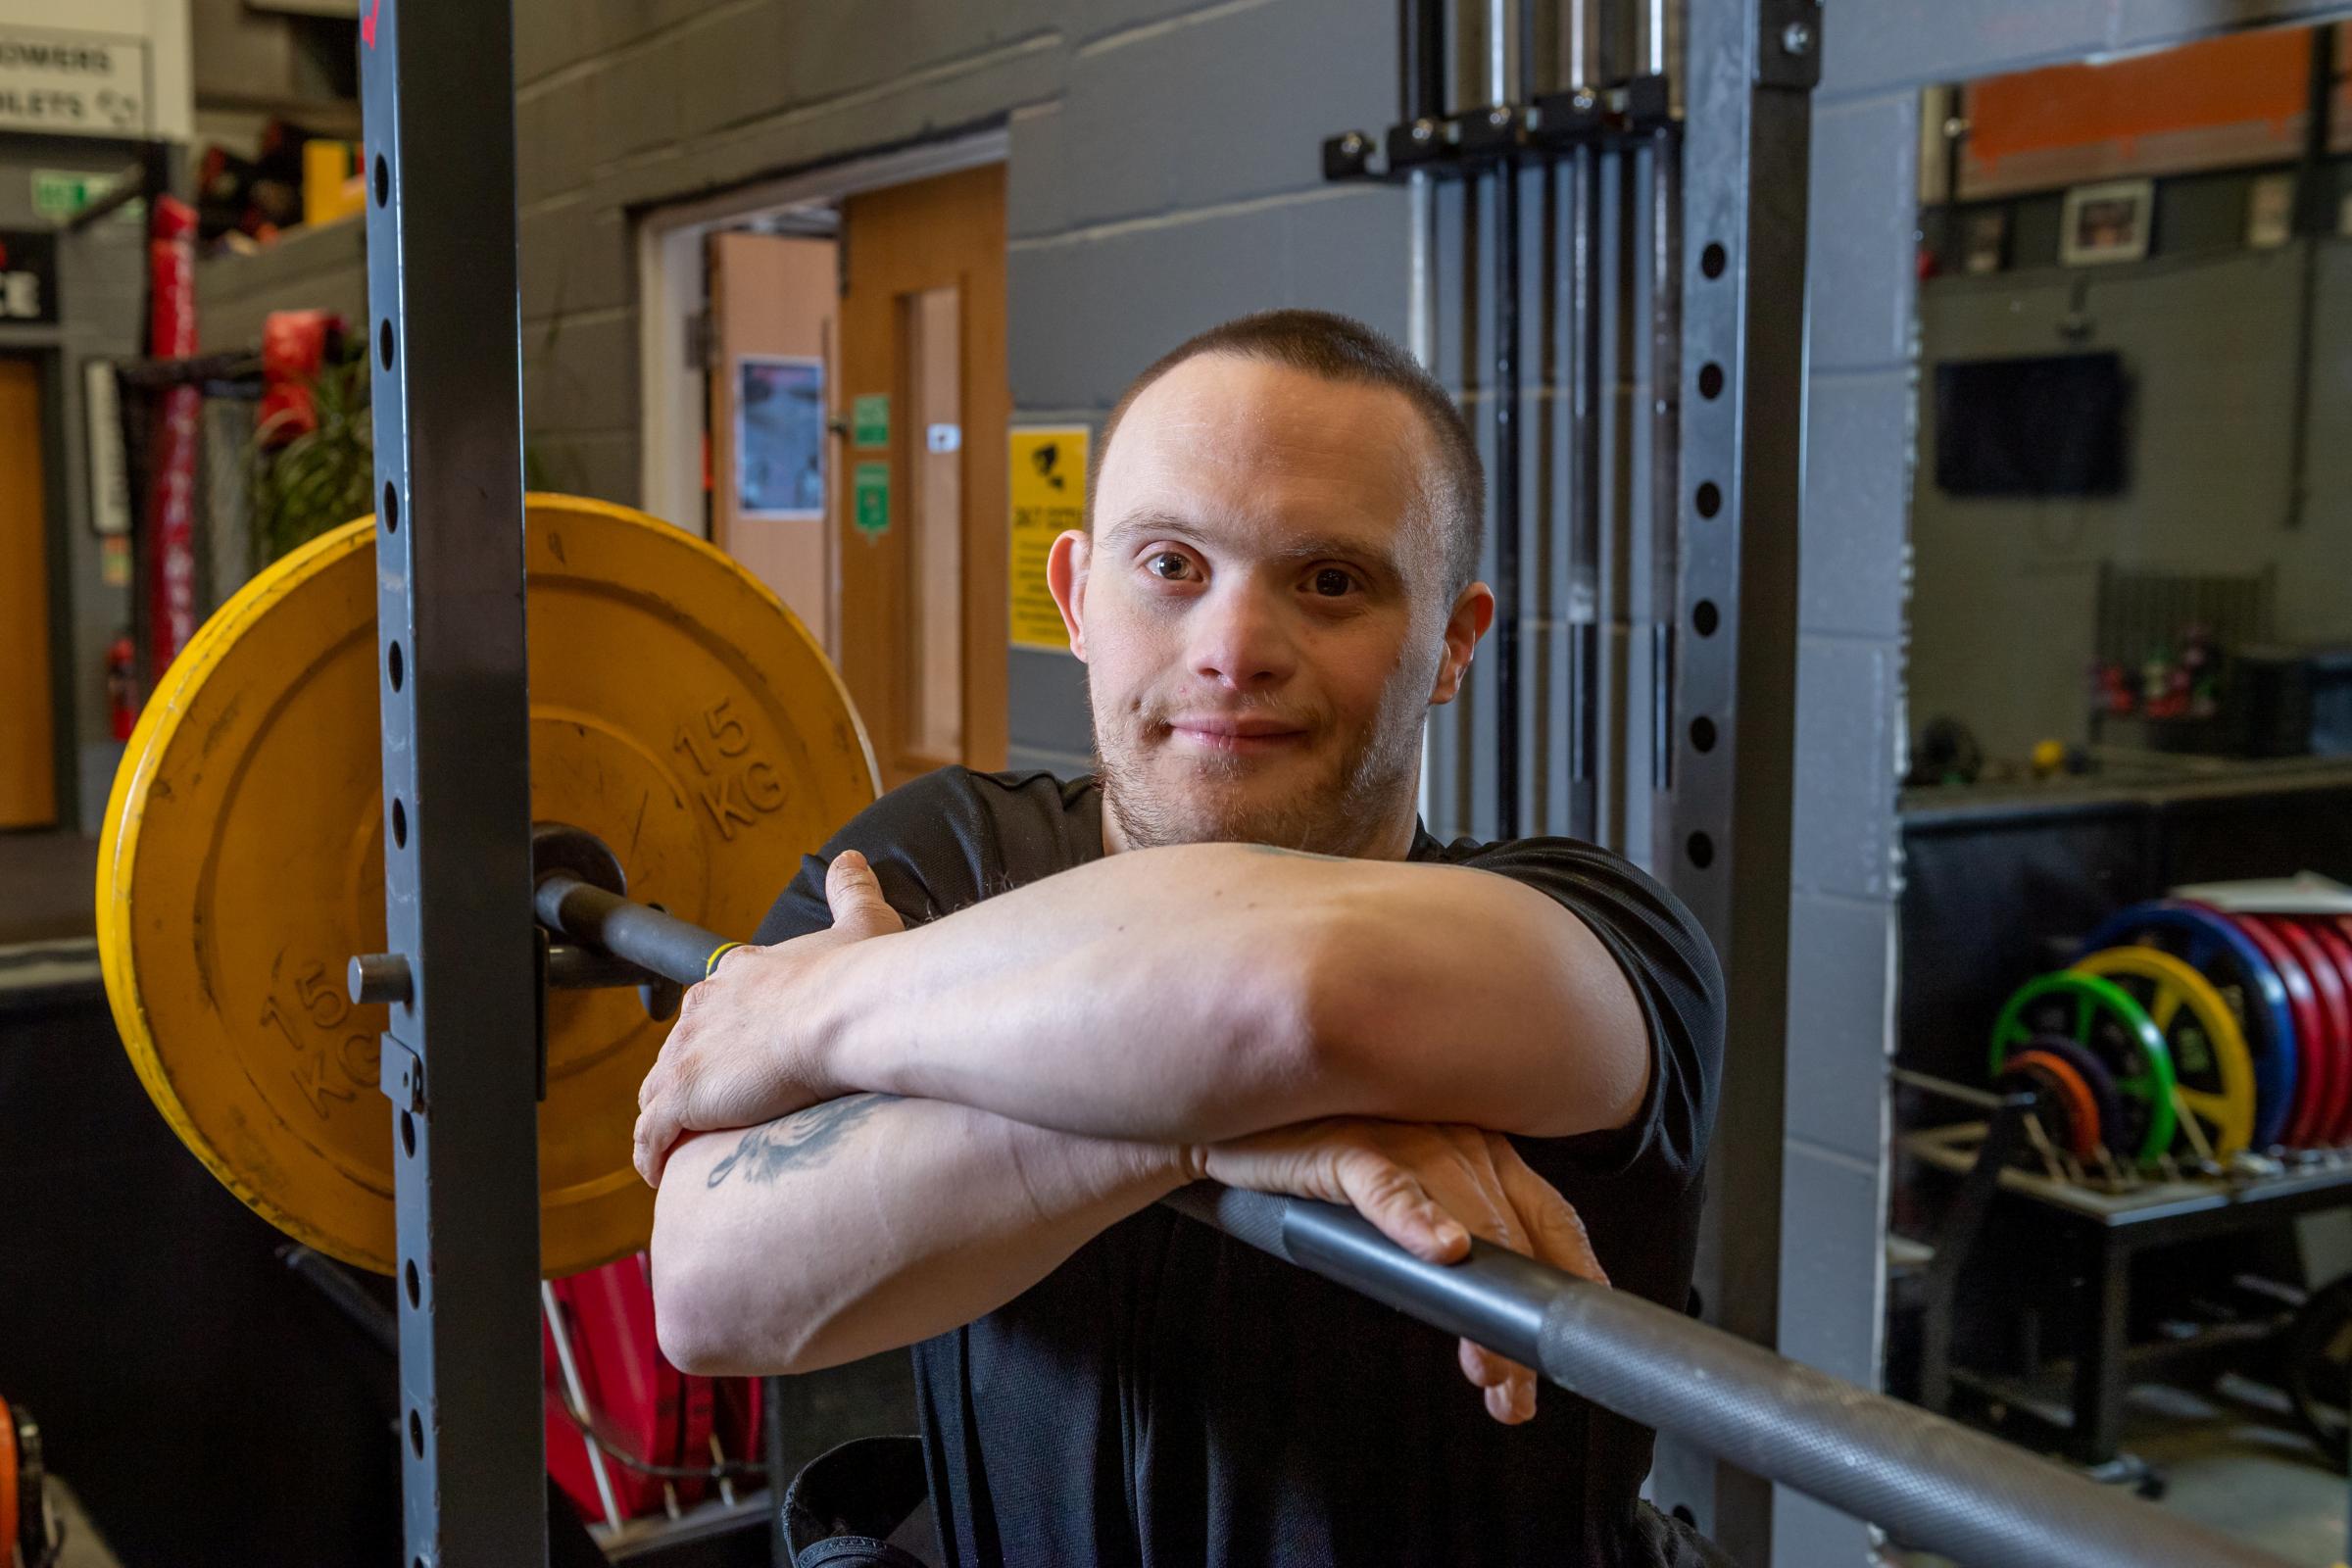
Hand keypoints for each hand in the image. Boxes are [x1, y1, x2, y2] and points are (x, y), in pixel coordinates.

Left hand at [633, 851, 902, 1186]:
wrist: (845, 1013)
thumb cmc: (858, 975)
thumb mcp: (861, 923)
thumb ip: (851, 891)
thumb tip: (853, 861)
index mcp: (739, 974)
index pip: (708, 1009)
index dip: (714, 1037)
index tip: (727, 1058)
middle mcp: (702, 1010)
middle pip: (675, 1051)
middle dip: (685, 1079)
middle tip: (705, 1110)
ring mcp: (687, 1054)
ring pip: (655, 1093)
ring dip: (664, 1120)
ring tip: (680, 1148)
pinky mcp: (684, 1096)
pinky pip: (651, 1135)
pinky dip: (652, 1155)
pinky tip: (661, 1173)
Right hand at [1193, 1119, 1605, 1425]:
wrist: (1240, 1126)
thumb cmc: (1329, 1166)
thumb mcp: (1412, 1202)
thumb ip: (1454, 1252)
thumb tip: (1492, 1342)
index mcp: (1483, 1151)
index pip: (1552, 1217)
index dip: (1571, 1284)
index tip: (1569, 1352)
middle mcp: (1458, 1141)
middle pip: (1513, 1238)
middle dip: (1521, 1324)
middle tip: (1515, 1394)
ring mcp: (1405, 1140)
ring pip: (1465, 1225)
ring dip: (1480, 1303)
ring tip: (1485, 1370)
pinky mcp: (1346, 1147)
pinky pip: (1387, 1185)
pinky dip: (1416, 1218)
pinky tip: (1443, 1250)